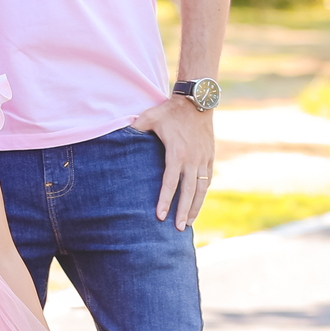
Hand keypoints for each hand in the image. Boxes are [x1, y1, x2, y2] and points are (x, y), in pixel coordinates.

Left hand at [130, 95, 214, 231]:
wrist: (198, 101)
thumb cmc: (170, 110)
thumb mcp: (150, 117)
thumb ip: (135, 128)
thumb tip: (119, 135)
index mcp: (176, 153)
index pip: (170, 183)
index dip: (165, 200)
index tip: (160, 216)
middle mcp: (192, 159)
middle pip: (189, 192)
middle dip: (183, 211)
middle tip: (178, 229)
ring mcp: (203, 159)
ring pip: (201, 189)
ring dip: (196, 207)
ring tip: (189, 224)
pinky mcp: (210, 157)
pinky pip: (207, 180)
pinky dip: (203, 194)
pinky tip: (197, 204)